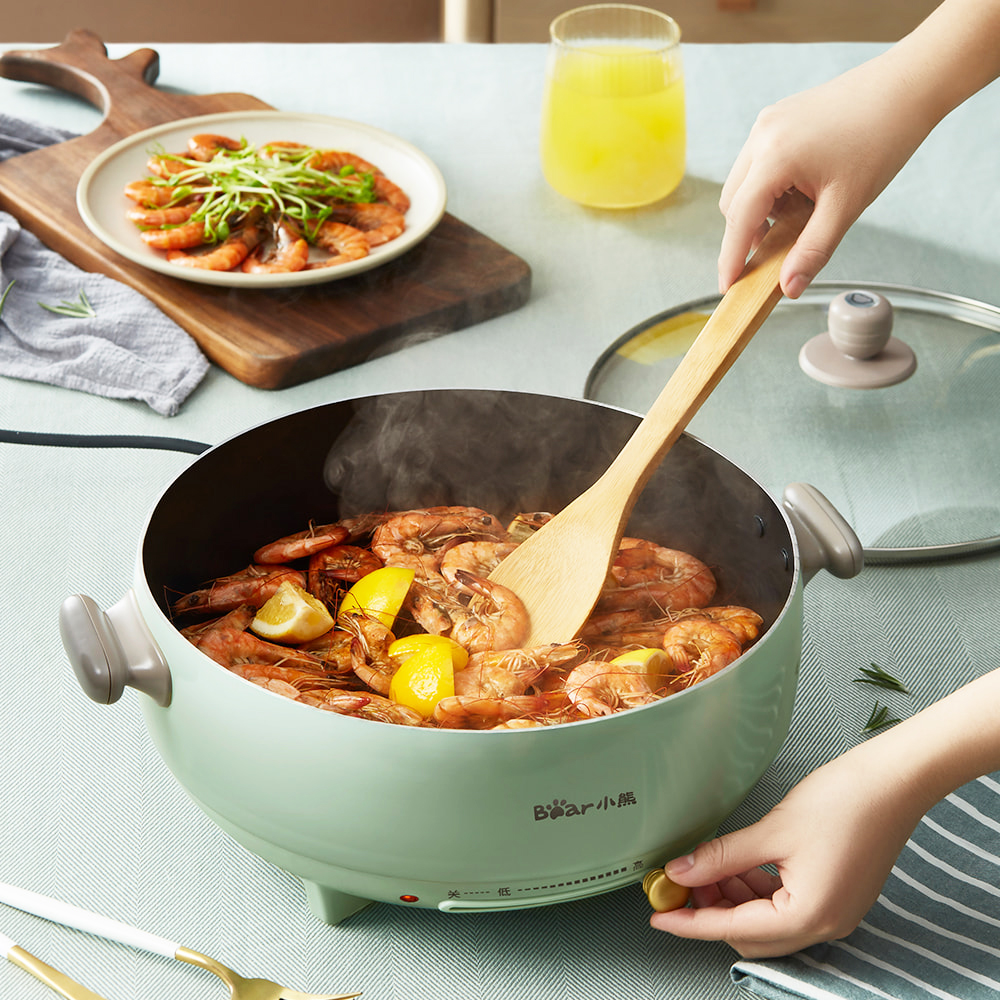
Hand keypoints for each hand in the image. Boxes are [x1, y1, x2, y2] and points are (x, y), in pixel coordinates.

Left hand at [649, 745, 923, 957]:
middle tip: (681, 881)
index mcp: (809, 916)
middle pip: (751, 936)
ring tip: (707, 867)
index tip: (658, 915)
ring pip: (767, 924)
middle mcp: (825, 925)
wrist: (894, 782)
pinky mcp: (838, 897)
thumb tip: (680, 872)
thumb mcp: (771, 831)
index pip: (733, 930)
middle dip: (712, 911)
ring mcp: (835, 913)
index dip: (691, 923)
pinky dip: (758, 892)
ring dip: (734, 900)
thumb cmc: (842, 802)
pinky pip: (786, 908)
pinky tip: (739, 865)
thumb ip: (722, 857)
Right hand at [717, 57, 934, 297]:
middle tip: (776, 253)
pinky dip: (768, 188)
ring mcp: (767, 124)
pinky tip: (801, 192)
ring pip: (742, 184)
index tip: (728, 286)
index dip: (731, 257)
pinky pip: (756, 164)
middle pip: (733, 203)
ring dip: (759, 210)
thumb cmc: (883, 138)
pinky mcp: (776, 119)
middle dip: (747, 234)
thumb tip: (789, 286)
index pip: (739, 218)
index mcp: (775, 156)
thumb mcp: (847, 205)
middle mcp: (762, 136)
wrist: (906, 87)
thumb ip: (813, 250)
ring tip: (799, 216)